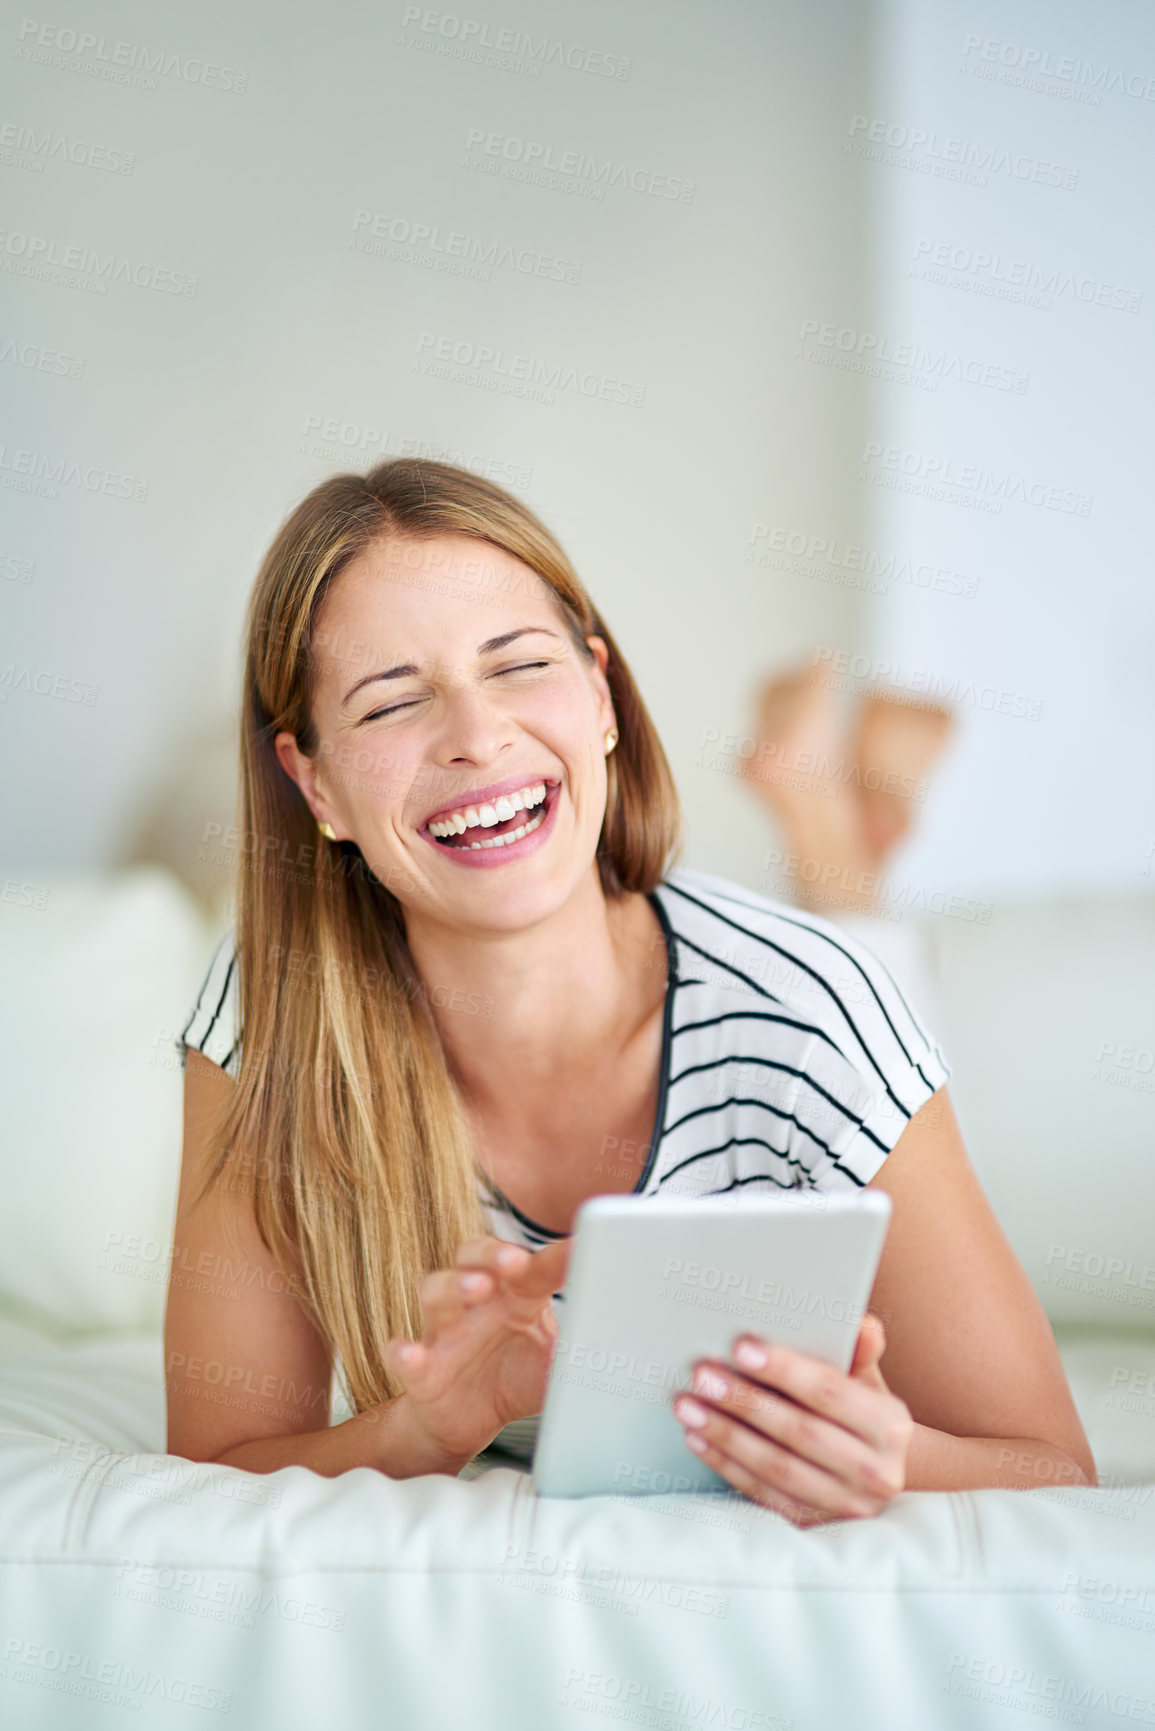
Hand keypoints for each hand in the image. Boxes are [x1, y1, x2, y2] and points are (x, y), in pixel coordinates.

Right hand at [382, 1235, 570, 1466]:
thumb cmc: (516, 1377)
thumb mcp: (557, 1364)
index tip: (584, 1244)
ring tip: (475, 1289)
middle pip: (472, 1257)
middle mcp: (477, 1303)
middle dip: (490, 1253)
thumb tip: (632, 1345)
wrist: (470, 1421)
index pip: (534, 1267)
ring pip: (436, 1291)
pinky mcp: (420, 1368)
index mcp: (515, 1296)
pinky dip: (402, 1351)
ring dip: (453, 1286)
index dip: (556, 1256)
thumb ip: (586, 1349)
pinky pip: (404, 1353)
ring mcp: (444, 1331)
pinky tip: (410, 1352)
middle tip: (513, 1259)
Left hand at [671, 1313, 912, 1525]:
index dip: (784, 1369)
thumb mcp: (868, 1382)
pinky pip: (762, 1493)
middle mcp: (875, 1472)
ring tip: (688, 1405)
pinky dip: (726, 1464)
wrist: (874, 1475)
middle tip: (702, 1375)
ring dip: (726, 1434)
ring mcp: (845, 1505)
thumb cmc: (860, 1415)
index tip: (740, 1347)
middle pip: (798, 1431)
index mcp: (889, 1426)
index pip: (830, 1392)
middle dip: (744, 1401)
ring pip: (776, 1466)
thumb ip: (859, 1352)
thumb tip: (862, 1325)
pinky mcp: (814, 1525)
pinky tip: (698, 1438)